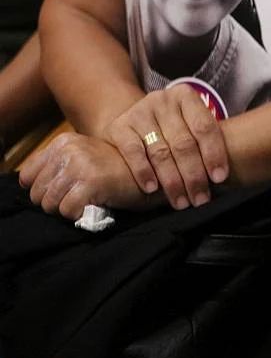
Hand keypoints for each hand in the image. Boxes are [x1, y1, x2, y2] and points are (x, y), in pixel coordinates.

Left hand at [18, 131, 153, 218]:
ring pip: (50, 204)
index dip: (41, 189)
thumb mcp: (85, 158)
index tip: (61, 193)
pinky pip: (67, 210)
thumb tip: (34, 189)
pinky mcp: (90, 183)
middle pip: (36, 192)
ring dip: (66, 210)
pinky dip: (79, 215)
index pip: (27, 175)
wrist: (155, 173)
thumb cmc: (119, 170)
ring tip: (86, 204)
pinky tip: (94, 207)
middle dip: (54, 203)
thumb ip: (59, 166)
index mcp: (64, 142)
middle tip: (77, 200)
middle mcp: (69, 150)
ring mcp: (79, 165)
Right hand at [100, 85, 228, 209]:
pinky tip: (152, 188)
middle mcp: (162, 100)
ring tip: (181, 201)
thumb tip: (220, 176)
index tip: (219, 178)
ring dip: (172, 181)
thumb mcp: (189, 126)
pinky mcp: (119, 127)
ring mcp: (139, 112)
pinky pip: (134, 152)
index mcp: (185, 96)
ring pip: (161, 151)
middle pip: (183, 143)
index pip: (204, 127)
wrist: (134, 123)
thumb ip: (203, 142)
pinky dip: (144, 171)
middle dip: (194, 175)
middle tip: (200, 198)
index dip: (214, 154)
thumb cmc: (171, 129)